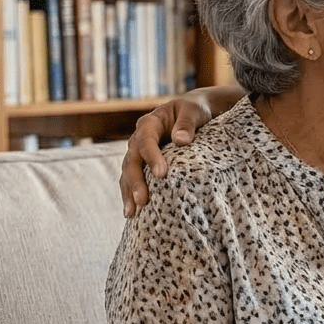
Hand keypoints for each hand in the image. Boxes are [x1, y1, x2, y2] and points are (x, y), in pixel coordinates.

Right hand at [119, 96, 211, 217]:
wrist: (193, 112)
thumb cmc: (194, 110)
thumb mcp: (193, 112)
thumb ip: (187, 124)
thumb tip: (180, 140)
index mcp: (150, 123)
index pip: (146, 141)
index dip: (152, 157)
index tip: (161, 174)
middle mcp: (139, 138)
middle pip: (132, 160)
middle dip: (136, 181)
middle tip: (142, 200)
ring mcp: (140, 153)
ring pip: (129, 173)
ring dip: (129, 193)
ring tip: (132, 213)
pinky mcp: (144, 164)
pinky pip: (134, 180)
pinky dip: (131, 195)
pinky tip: (132, 212)